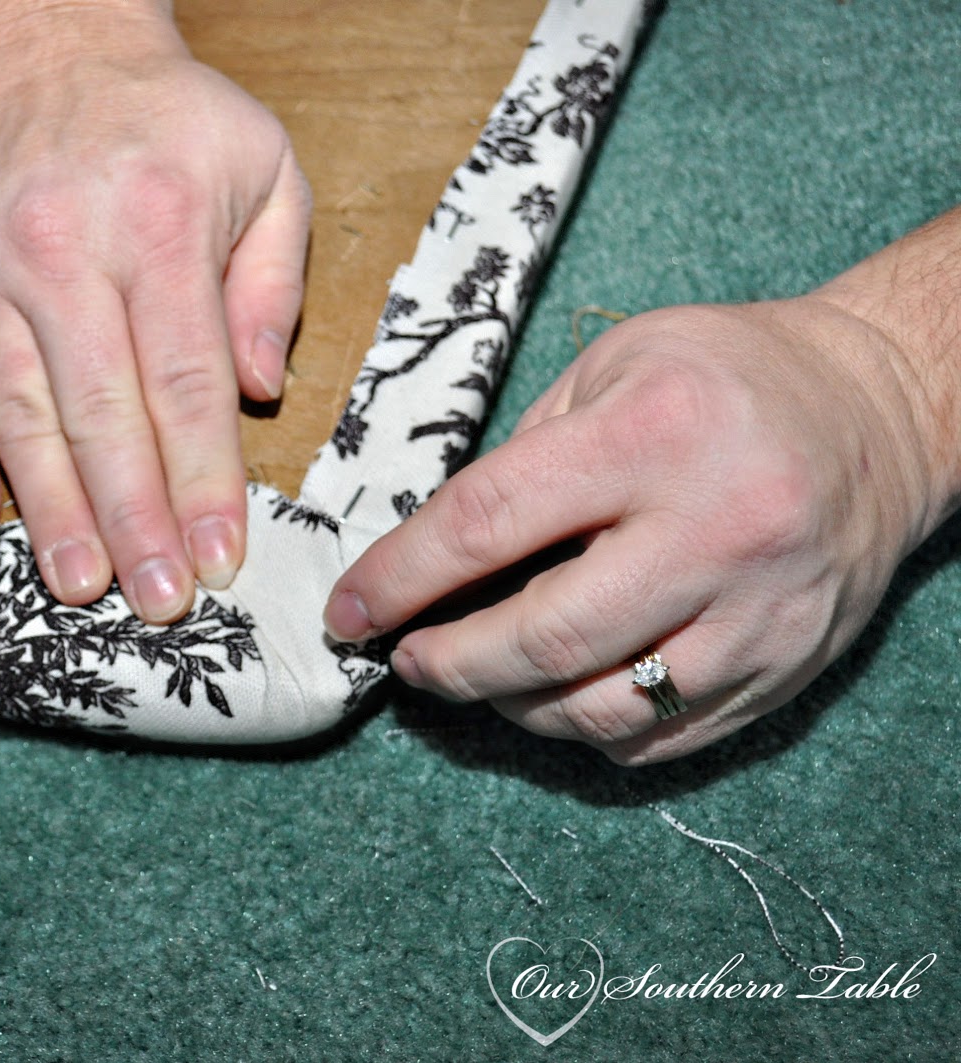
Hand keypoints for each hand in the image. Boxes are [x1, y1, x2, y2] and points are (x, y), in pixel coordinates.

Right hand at [0, 3, 309, 622]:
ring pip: (22, 415)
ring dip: (51, 512)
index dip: (202, 480)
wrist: (44, 35)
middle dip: (133, 521)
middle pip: (101, 416)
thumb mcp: (263, 164)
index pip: (183, 383)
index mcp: (158, 226)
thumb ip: (272, 280)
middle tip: (156, 602)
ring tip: (79, 587)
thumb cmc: (165, 114)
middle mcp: (64, 254)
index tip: (220, 556)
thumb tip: (261, 393)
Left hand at [323, 296, 945, 763]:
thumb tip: (432, 558)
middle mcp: (716, 528)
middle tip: (407, 662)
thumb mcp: (612, 364)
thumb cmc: (725, 374)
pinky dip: (589, 729)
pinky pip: (663, 738)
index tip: (348, 613)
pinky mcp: (788, 665)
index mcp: (653, 432)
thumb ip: (523, 457)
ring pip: (603, 710)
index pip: (489, 522)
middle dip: (449, 664)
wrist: (880, 411)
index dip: (401, 579)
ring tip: (478, 673)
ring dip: (514, 705)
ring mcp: (762, 611)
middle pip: (544, 640)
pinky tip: (559, 692)